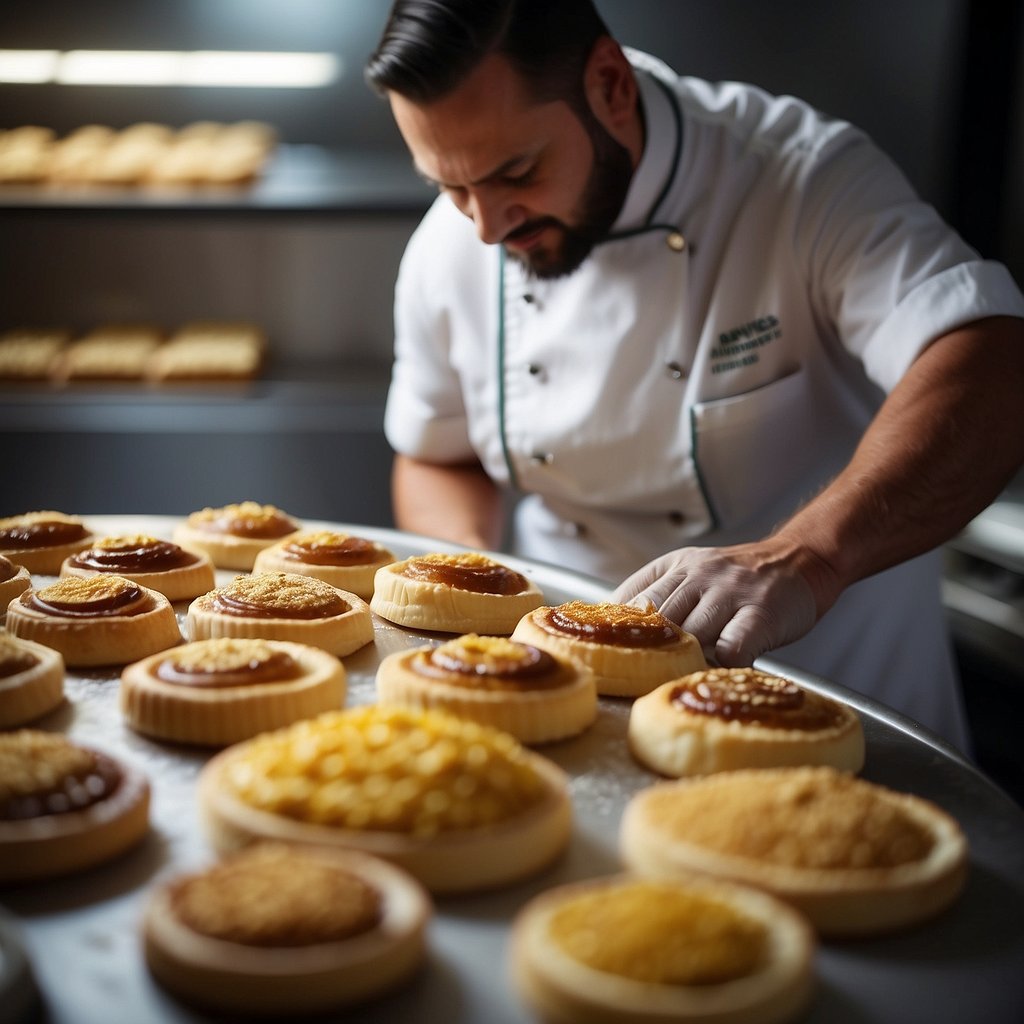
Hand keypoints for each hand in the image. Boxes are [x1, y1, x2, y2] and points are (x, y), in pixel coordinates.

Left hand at [612, 540, 835, 666]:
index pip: (633, 598)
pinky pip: (732, 647)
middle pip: (658, 620)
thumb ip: (657, 593)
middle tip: (641, 681)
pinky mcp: (761, 612)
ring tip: (681, 680)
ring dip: (685, 661)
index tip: (606, 656)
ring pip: (691, 635)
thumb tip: (613, 627)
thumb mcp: (692, 571)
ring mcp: (731, 592)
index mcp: (676, 566)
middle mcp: (700, 575)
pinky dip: (721, 665)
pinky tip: (720, 672)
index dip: (618, 631)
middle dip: (649, 653)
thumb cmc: (741, 580)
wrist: (801, 561)